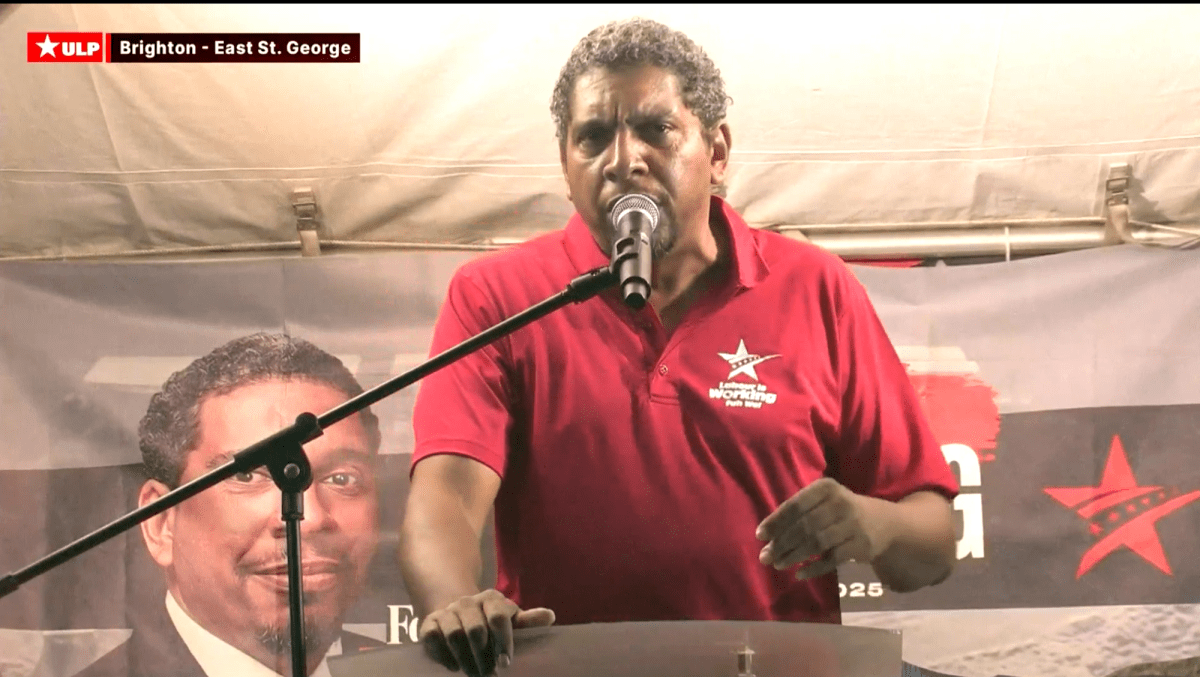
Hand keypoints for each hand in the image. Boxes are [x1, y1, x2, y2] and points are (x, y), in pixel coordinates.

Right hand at [418, 589, 555, 676]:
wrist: (459, 614)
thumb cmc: (492, 622)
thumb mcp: (511, 621)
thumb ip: (528, 622)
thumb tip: (550, 616)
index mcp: (492, 599)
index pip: (498, 618)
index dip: (503, 642)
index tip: (505, 663)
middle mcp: (467, 602)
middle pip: (475, 630)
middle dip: (483, 657)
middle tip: (489, 675)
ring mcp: (447, 611)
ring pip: (454, 635)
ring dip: (465, 660)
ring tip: (474, 674)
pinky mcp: (429, 622)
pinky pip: (432, 638)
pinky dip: (443, 655)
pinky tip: (454, 667)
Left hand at [755, 477, 891, 579]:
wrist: (887, 523)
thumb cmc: (843, 511)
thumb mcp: (825, 501)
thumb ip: (800, 512)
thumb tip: (767, 534)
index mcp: (826, 488)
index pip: (795, 505)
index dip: (776, 521)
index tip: (760, 536)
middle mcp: (840, 503)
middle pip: (804, 526)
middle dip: (781, 543)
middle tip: (764, 557)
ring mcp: (853, 525)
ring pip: (816, 543)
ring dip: (794, 556)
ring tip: (777, 564)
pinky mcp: (861, 546)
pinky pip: (832, 560)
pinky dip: (814, 568)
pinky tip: (799, 574)